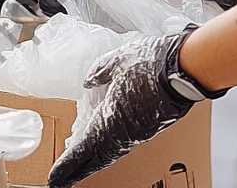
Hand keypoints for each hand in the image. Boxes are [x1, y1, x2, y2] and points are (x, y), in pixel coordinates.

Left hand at [47, 32, 193, 187]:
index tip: (53, 177)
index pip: (83, 149)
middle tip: (61, 180)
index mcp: (110, 120)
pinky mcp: (149, 127)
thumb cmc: (148, 63)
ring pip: (110, 151)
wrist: (182, 70)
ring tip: (78, 163)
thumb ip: (99, 72)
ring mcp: (137, 132)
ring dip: (92, 159)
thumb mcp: (116, 60)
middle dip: (77, 170)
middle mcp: (123, 133)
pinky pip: (123, 143)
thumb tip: (88, 82)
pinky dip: (108, 147)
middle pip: (96, 158)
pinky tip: (103, 141)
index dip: (67, 164)